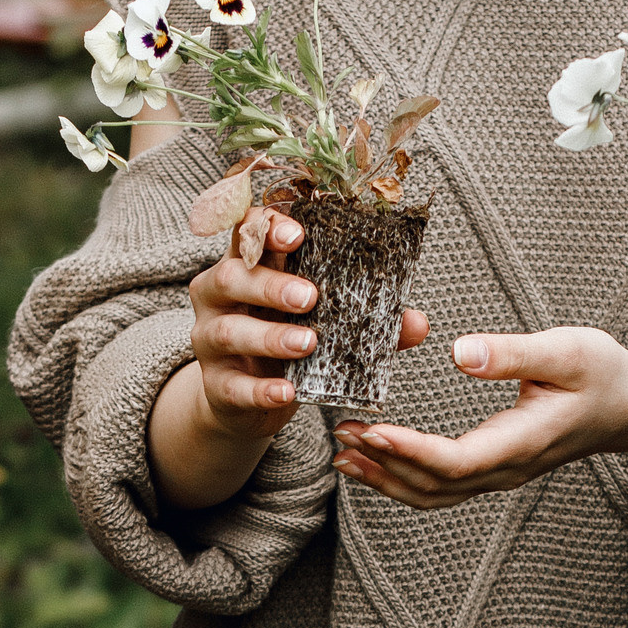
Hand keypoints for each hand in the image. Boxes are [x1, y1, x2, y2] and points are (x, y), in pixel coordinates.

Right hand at [149, 216, 428, 511]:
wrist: (248, 401)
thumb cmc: (286, 344)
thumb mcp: (321, 322)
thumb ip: (364, 318)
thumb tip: (417, 322)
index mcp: (247, 265)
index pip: (246, 231)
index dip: (266, 226)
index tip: (297, 234)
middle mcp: (220, 296)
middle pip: (233, 277)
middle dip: (272, 283)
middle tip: (311, 296)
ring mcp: (210, 341)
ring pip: (230, 331)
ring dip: (270, 336)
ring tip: (308, 343)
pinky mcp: (215, 386)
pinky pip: (233, 386)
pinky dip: (261, 389)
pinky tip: (286, 392)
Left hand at [330, 326, 627, 508]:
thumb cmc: (601, 373)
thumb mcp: (566, 350)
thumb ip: (513, 353)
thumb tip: (460, 351)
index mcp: (522, 443)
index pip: (456, 462)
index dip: (411, 452)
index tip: (373, 431)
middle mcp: (506, 469)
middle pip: (434, 487)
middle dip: (384, 465)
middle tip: (341, 436)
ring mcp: (498, 475)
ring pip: (433, 495)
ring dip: (386, 479)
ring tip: (343, 455)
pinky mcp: (492, 469)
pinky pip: (440, 487)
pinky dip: (402, 478)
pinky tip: (374, 460)